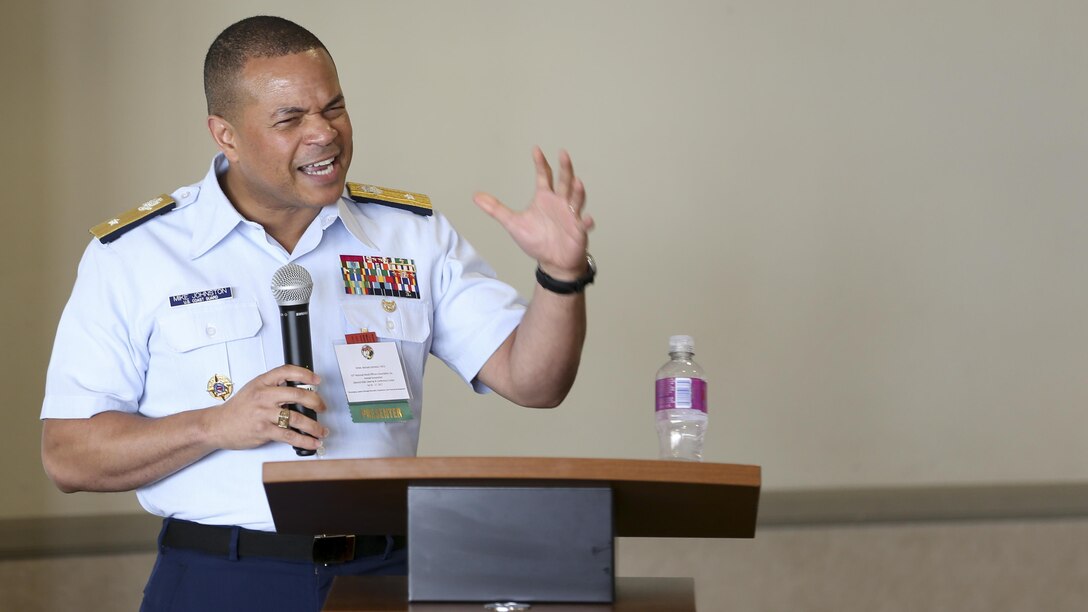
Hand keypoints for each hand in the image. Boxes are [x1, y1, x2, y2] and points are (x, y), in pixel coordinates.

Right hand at [204, 365, 327, 451]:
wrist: (218, 425)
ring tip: (322, 430)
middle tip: (322, 407)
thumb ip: (273, 387)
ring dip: (314, 426)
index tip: (317, 380)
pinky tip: (313, 442)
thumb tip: (299, 390)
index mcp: (262, 383)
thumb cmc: (238, 408)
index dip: (305, 374)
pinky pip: (289, 436)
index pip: (286, 371)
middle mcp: (263, 396)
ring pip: (296, 418)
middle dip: (316, 402)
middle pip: (297, 395)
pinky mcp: (263, 431)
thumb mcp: (253, 389)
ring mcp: (264, 414)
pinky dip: (304, 440)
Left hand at [474, 147, 594, 279]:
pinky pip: (584, 225)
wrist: (553, 261)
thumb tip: (476, 196)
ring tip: (576, 182)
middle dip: (564, 168)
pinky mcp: (579, 231)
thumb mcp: (513, 223)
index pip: (543, 176)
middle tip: (563, 154)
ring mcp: (571, 216)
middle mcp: (559, 203)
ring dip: (577, 191)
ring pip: (576, 199)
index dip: (540, 163)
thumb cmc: (537, 241)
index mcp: (545, 199)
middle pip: (563, 181)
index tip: (536, 150)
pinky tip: (587, 219)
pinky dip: (586, 222)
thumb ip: (496, 209)